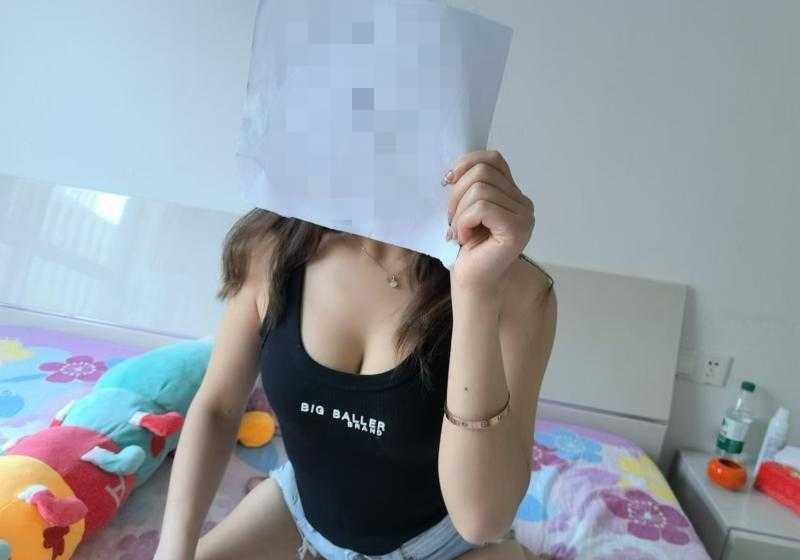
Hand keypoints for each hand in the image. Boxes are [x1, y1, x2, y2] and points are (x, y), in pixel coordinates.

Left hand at [442, 150, 534, 294]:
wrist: (472, 282)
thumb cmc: (467, 248)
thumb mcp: (465, 208)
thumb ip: (470, 186)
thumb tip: (453, 171)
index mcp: (513, 194)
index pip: (493, 159)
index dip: (466, 163)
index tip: (447, 181)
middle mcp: (523, 203)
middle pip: (483, 172)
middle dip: (457, 193)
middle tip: (451, 219)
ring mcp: (523, 216)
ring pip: (480, 190)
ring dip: (459, 212)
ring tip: (458, 232)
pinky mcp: (516, 229)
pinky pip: (482, 208)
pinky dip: (464, 222)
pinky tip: (464, 238)